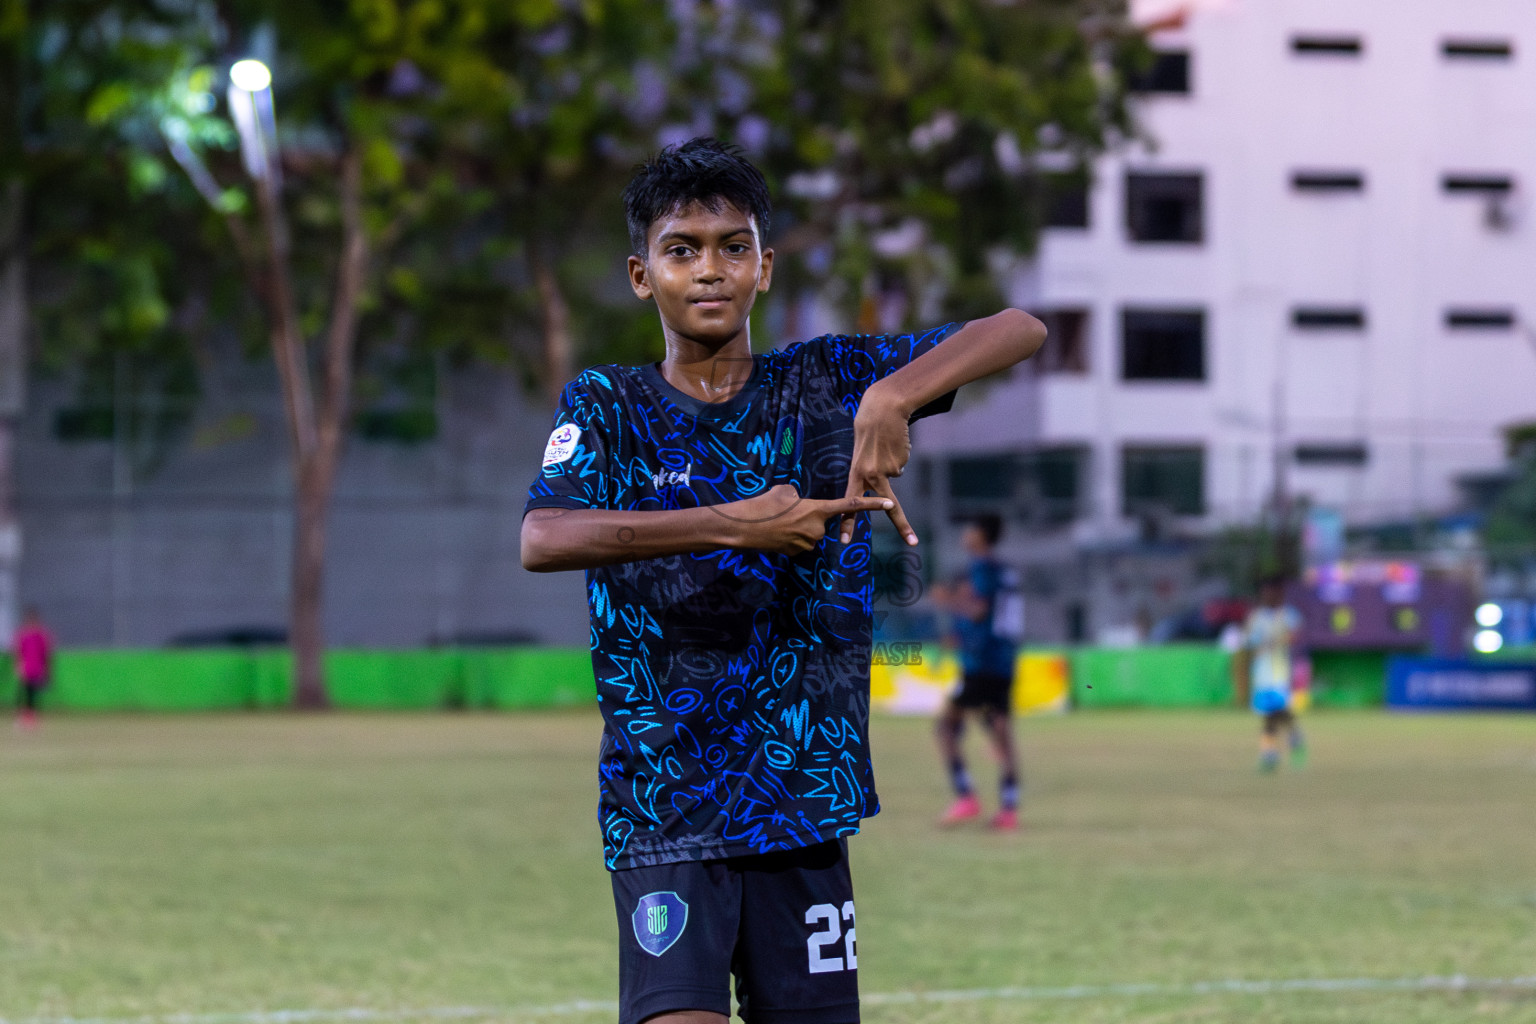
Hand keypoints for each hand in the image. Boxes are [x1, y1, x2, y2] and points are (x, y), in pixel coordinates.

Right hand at [720, 484, 892, 553]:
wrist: (744, 528)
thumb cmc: (764, 504)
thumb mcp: (784, 490)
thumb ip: (799, 495)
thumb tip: (800, 501)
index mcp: (818, 510)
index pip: (850, 506)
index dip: (872, 504)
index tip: (889, 504)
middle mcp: (817, 529)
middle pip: (821, 522)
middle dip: (807, 517)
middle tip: (785, 513)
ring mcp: (807, 544)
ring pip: (809, 533)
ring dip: (796, 528)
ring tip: (777, 522)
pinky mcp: (797, 554)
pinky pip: (799, 543)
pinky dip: (789, 538)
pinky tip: (775, 534)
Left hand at [840, 384, 915, 544]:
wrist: (883, 409)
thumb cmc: (868, 427)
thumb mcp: (861, 452)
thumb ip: (870, 470)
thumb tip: (893, 478)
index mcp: (857, 473)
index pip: (851, 503)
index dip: (848, 523)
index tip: (844, 541)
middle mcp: (872, 475)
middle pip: (888, 505)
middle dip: (902, 525)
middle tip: (913, 542)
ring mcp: (889, 469)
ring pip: (894, 474)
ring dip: (891, 460)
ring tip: (885, 443)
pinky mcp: (901, 462)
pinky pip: (900, 463)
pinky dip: (899, 453)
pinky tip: (893, 441)